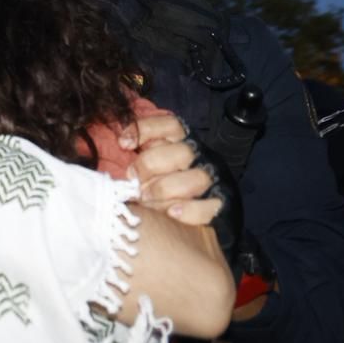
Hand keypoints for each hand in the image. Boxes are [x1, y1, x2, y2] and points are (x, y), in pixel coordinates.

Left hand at [121, 106, 219, 224]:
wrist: (194, 218)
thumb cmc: (161, 185)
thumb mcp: (150, 163)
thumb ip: (139, 155)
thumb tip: (122, 146)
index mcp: (182, 142)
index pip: (170, 124)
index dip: (145, 129)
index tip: (123, 144)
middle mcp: (200, 158)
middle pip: (181, 152)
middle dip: (150, 166)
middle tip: (134, 182)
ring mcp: (213, 181)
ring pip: (196, 179)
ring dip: (165, 190)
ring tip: (147, 200)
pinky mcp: (222, 206)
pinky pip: (209, 207)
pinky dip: (189, 210)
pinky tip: (171, 213)